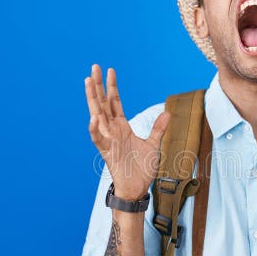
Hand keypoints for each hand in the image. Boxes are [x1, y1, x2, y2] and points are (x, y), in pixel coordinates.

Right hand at [84, 64, 169, 199]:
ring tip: (88, 82)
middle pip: (103, 103)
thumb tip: (167, 113)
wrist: (137, 189)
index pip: (115, 102)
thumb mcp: (153, 145)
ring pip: (97, 115)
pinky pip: (98, 139)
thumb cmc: (141, 169)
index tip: (110, 70)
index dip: (112, 87)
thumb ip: (158, 128)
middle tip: (94, 67)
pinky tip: (93, 117)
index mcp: (122, 127)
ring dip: (92, 99)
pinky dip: (95, 129)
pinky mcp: (107, 152)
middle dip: (98, 86)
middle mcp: (112, 130)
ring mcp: (108, 140)